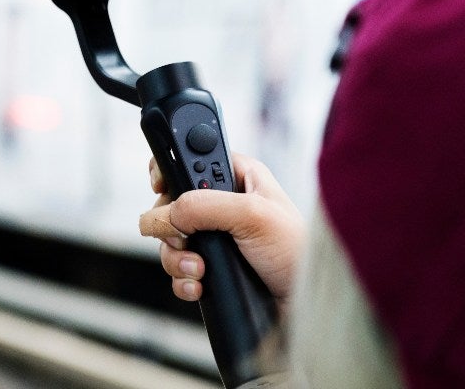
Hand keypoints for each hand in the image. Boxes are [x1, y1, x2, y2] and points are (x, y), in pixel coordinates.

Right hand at [139, 153, 304, 303]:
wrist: (304, 305)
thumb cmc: (297, 254)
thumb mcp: (254, 216)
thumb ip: (205, 205)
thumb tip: (166, 213)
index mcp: (238, 177)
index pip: (192, 159)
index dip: (171, 169)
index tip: (159, 186)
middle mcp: (223, 204)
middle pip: (172, 204)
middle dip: (171, 226)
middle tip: (184, 238)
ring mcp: (216, 237)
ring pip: (171, 240)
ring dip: (177, 258)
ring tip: (198, 269)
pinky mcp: (212, 266)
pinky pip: (179, 269)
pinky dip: (183, 279)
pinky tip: (198, 284)